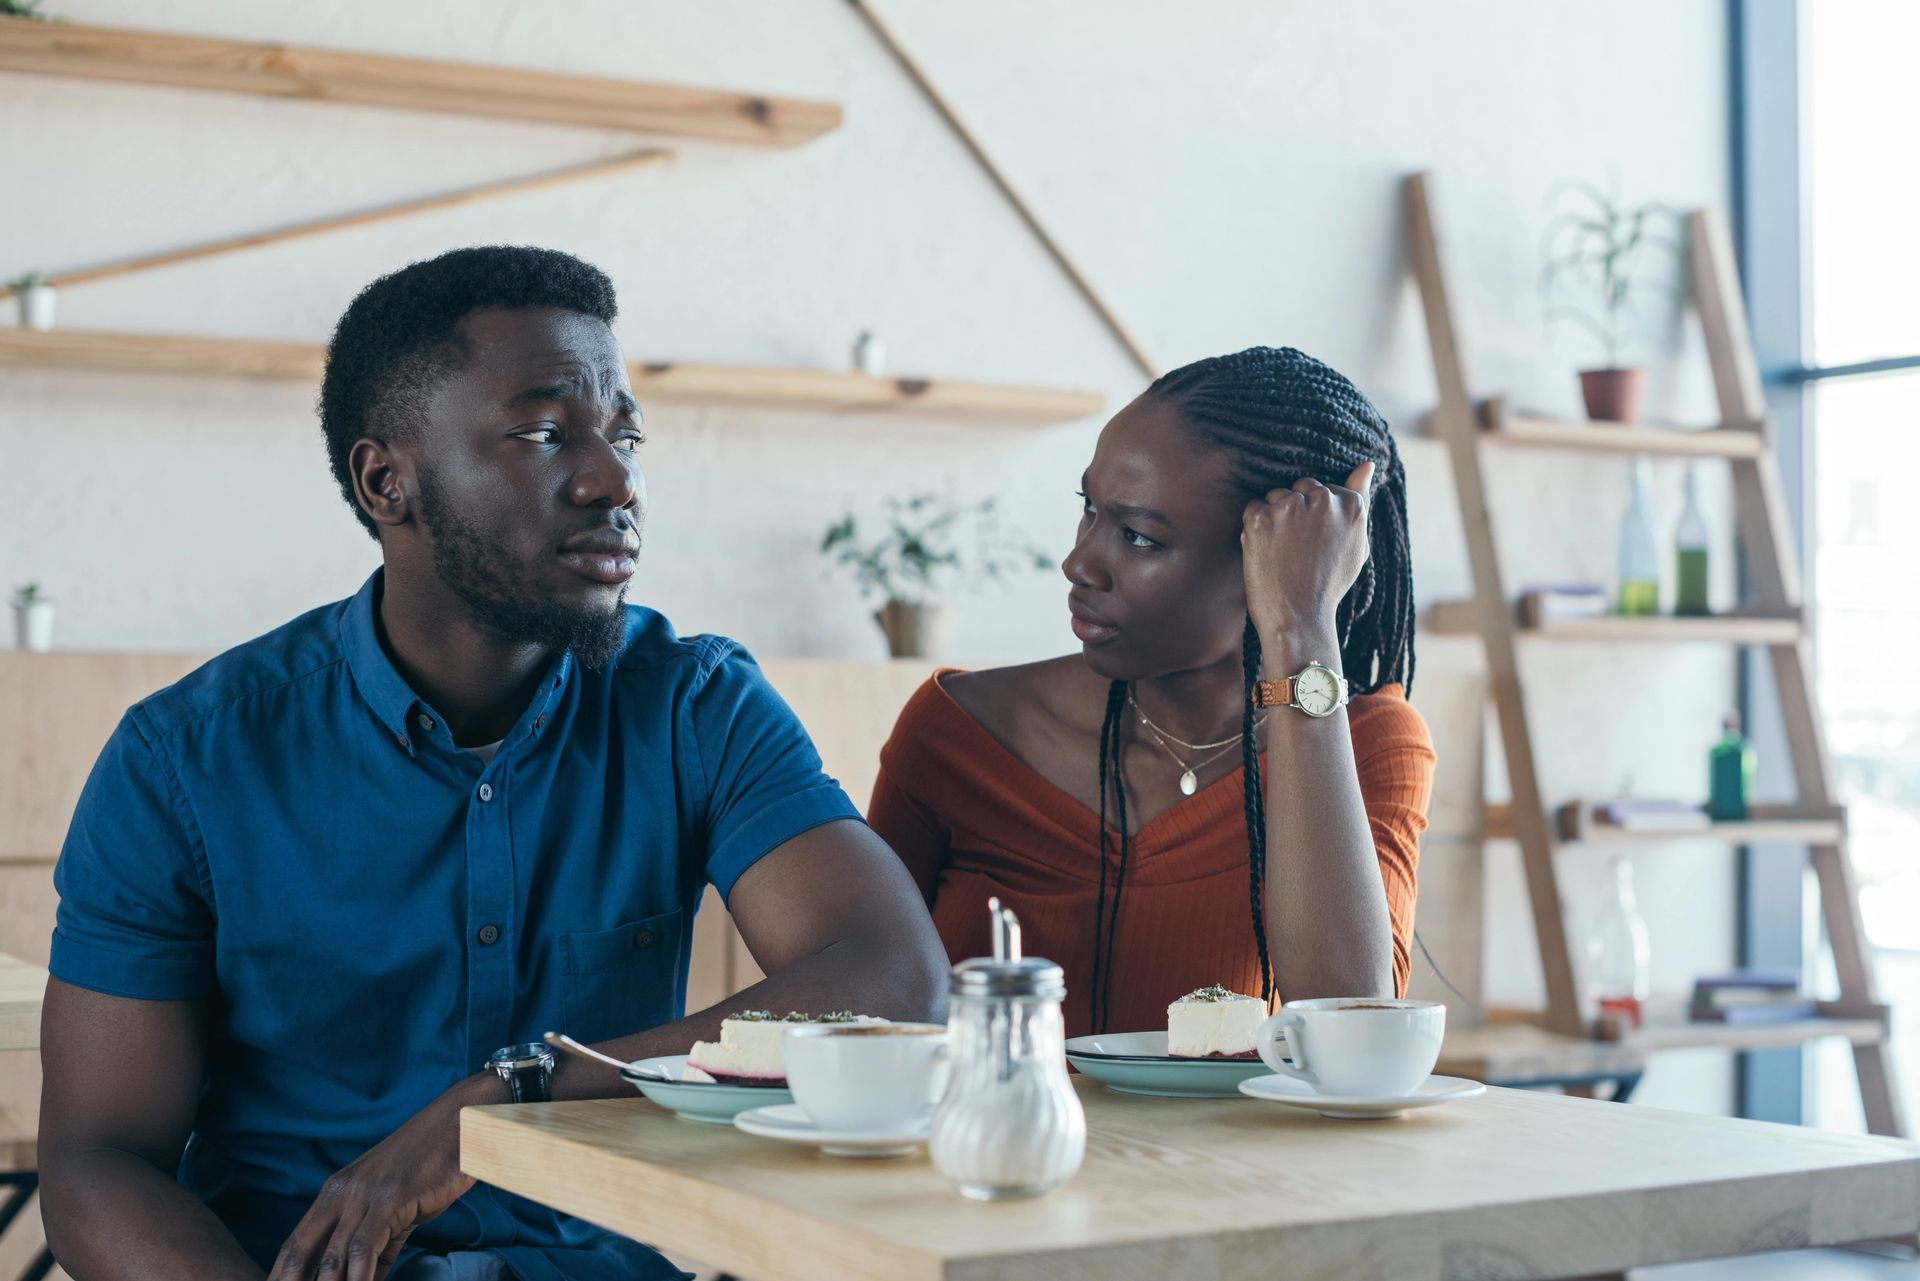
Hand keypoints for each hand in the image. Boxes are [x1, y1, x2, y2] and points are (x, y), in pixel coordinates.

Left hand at [271, 1077, 488, 1280]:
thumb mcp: (398, 1208)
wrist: (461, 1121)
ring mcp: (364, 1194)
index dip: (281, 1276)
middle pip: (300, 1252)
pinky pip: (364, 1247)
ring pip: (330, 1256)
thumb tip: (365, 1279)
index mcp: (336, 1193)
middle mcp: (341, 1193)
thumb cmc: (434, 1164)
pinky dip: (359, 1278)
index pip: (295, 1245)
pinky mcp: (390, 1198)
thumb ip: (379, 1244)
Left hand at [1241, 460, 1374, 645]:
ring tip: (1283, 552)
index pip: (1324, 489)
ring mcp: (1291, 506)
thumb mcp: (1356, 543)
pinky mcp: (1261, 517)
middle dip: (1295, 511)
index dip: (1315, 516)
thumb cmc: (1328, 583)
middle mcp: (1323, 499)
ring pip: (1275, 496)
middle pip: (1300, 486)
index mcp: (1351, 504)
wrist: (1298, 616)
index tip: (1315, 542)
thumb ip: (1361, 499)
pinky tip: (1267, 552)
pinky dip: (1254, 528)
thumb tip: (1368, 463)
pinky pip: (1253, 508)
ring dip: (1274, 518)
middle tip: (1298, 549)